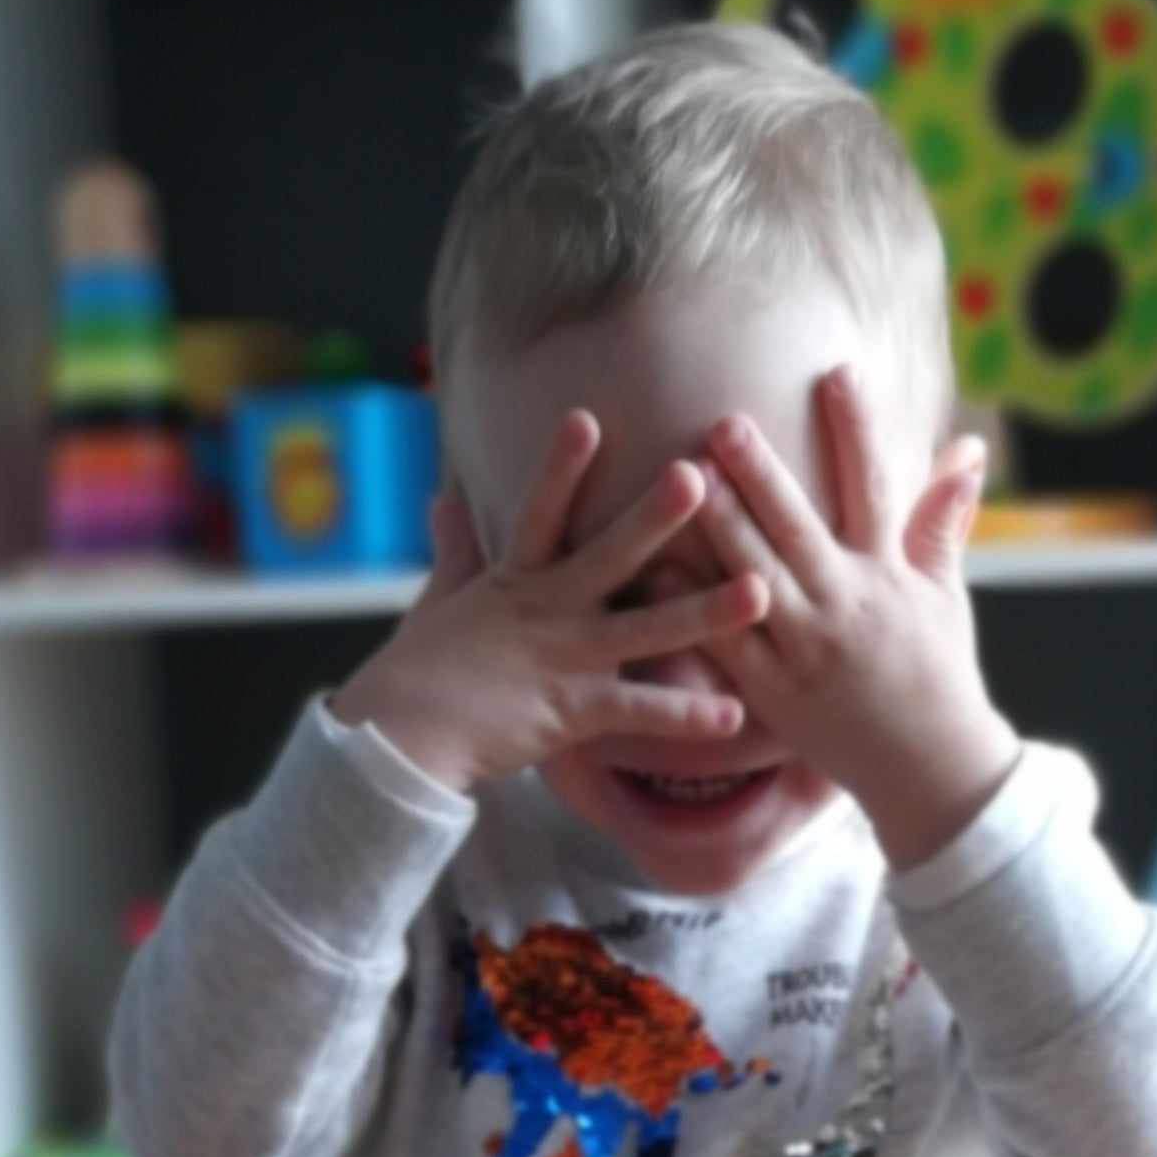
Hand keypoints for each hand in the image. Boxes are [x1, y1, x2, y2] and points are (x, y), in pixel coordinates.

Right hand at [330, 414, 768, 798]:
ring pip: (643, 630)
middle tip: (700, 476)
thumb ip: (454, 552)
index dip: (562, 466)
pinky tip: (733, 714)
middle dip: (654, 516)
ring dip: (703, 611)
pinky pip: (639, 713)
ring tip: (758, 592)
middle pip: (607, 555)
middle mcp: (544, 611)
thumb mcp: (437, 603)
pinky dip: (686, 716)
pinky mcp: (572, 712)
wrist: (398, 742)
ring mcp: (562, 660)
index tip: (588, 414)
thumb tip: (443, 501)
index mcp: (513, 581)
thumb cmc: (415, 675)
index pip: (539, 511)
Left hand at [693, 369, 1019, 871]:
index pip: (873, 487)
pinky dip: (692, 611)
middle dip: (760, 473)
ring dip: (718, 530)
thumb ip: (942, 519)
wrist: (926, 769)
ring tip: (683, 481)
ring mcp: (804, 653)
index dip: (856, 428)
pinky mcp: (772, 695)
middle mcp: (844, 609)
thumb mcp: (946, 594)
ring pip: (754, 582)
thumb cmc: (936, 673)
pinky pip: (725, 648)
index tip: (836, 373)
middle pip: (797, 529)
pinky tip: (655, 572)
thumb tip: (967, 447)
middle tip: (723, 420)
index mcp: (888, 576)